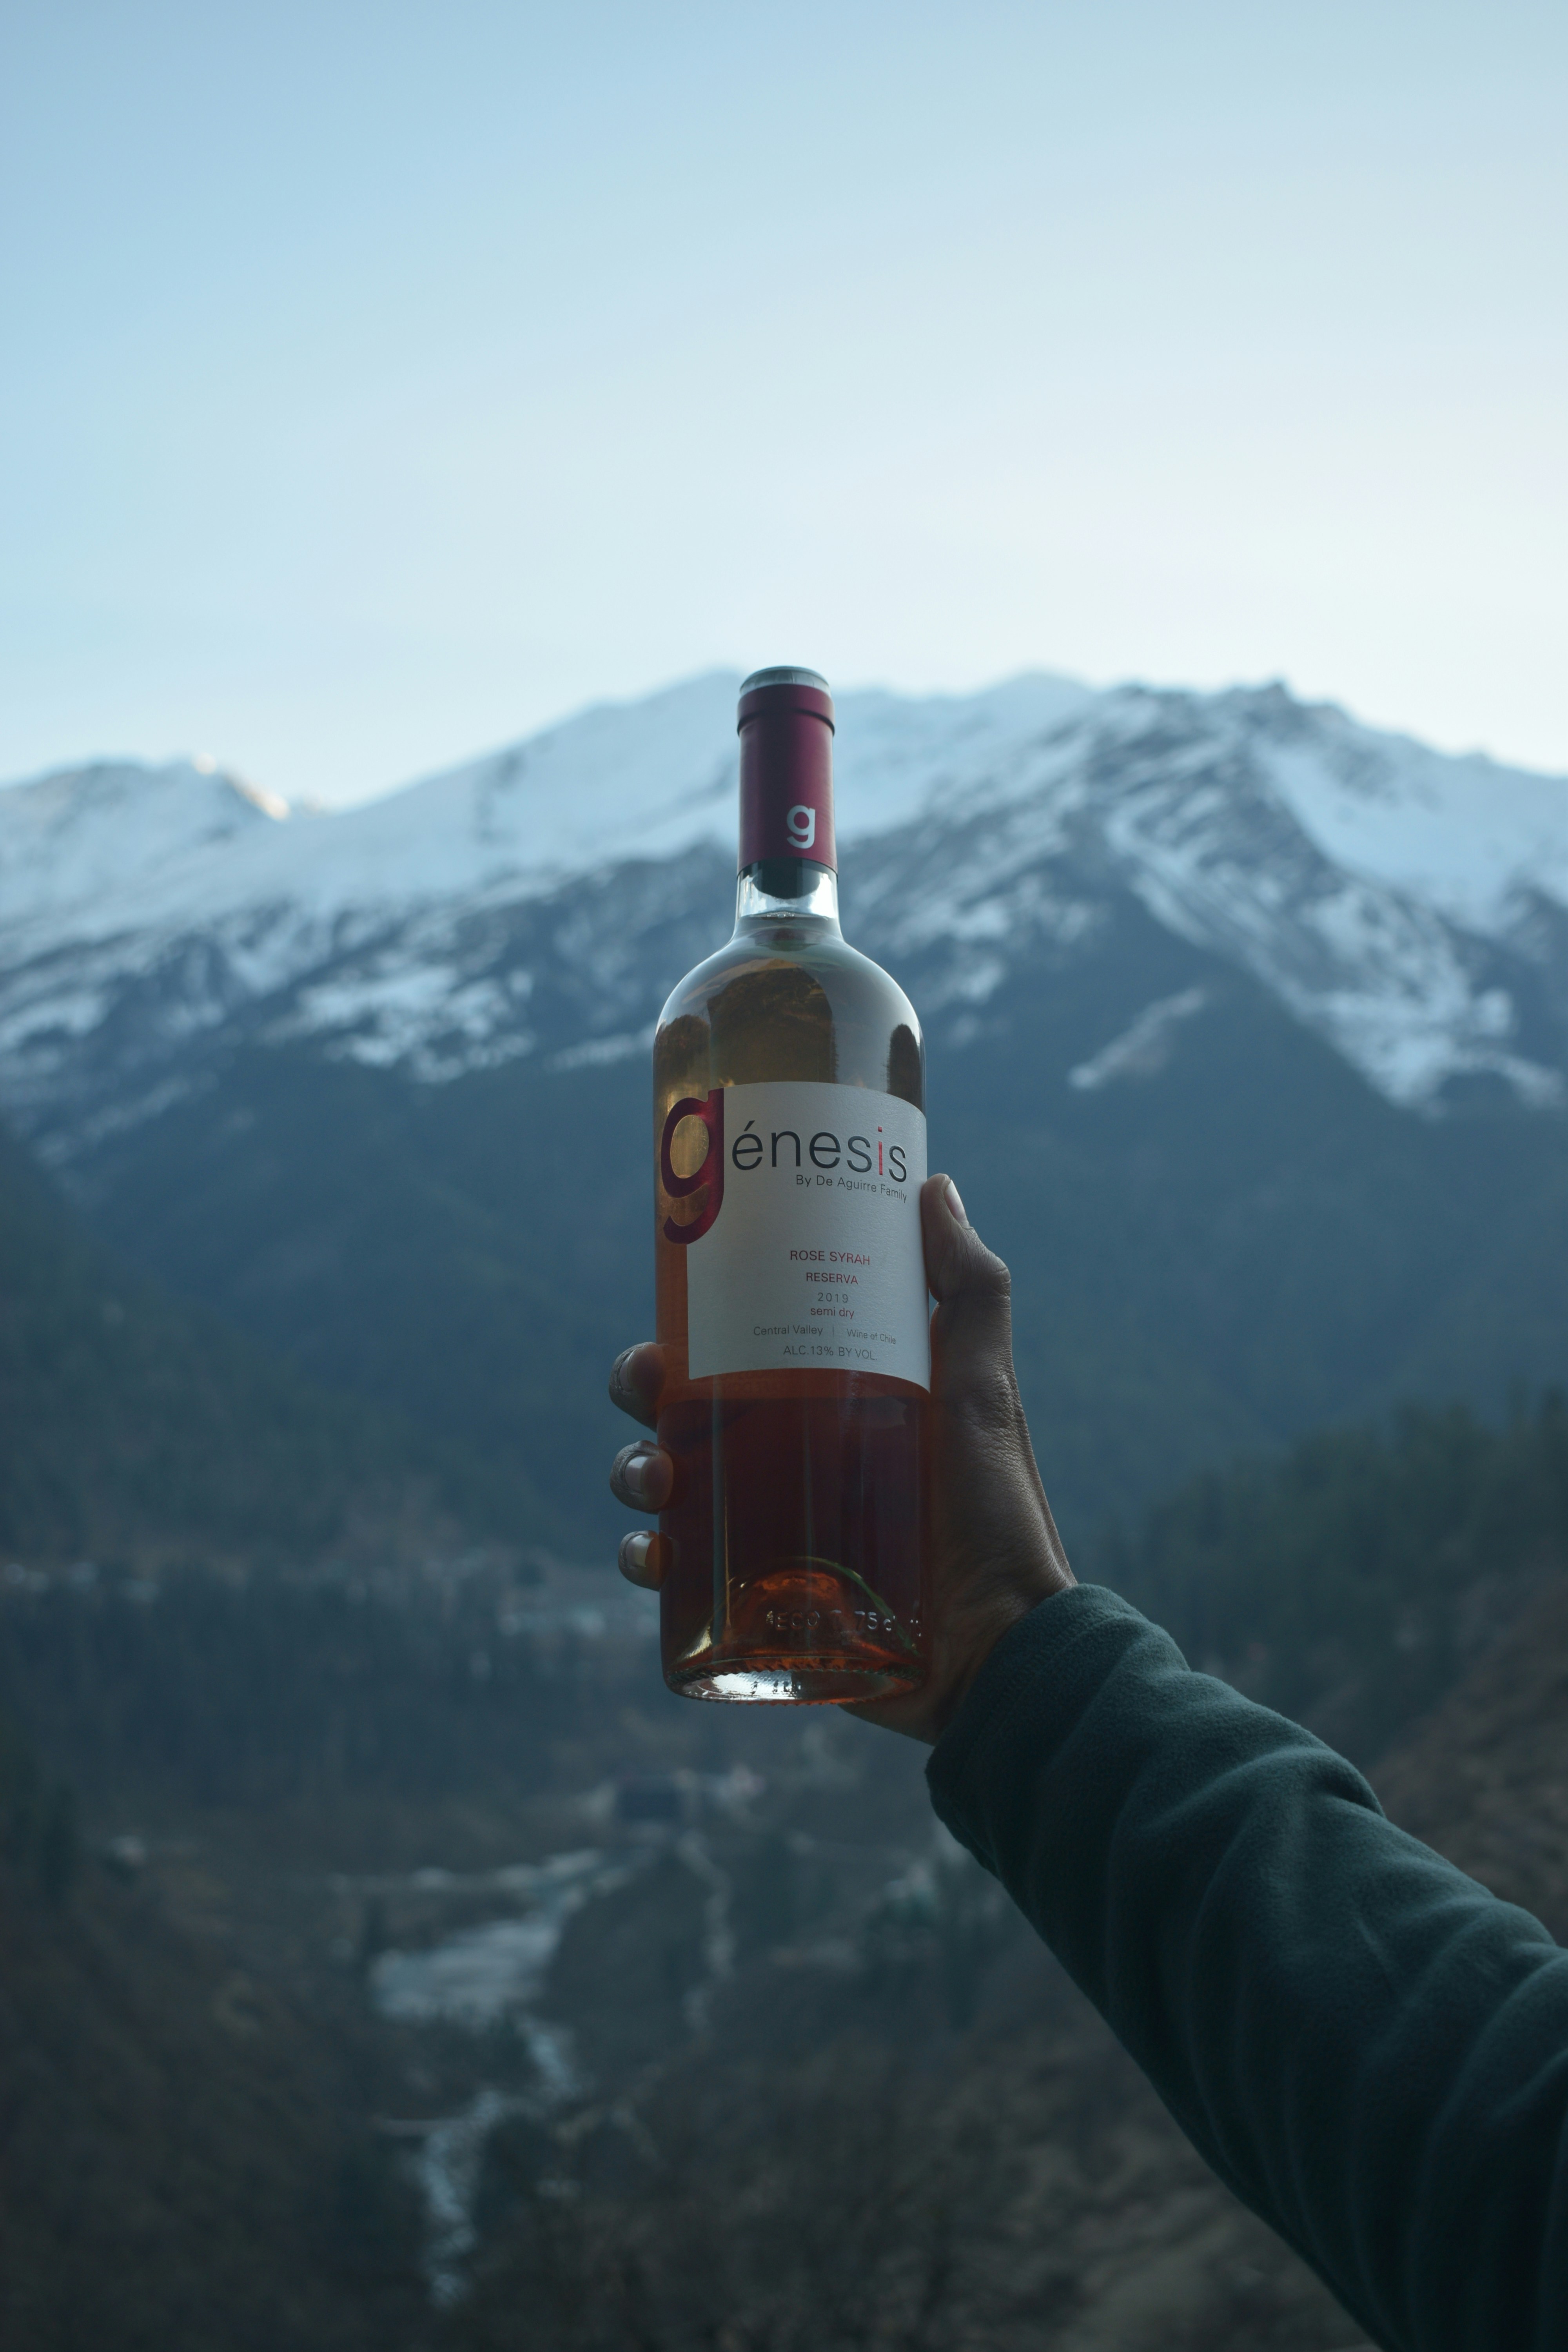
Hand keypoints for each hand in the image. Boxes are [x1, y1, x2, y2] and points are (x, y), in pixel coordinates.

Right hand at [607, 1174, 1073, 1743]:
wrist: (1007, 1648)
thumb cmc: (1002, 1515)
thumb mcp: (986, 1392)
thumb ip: (972, 1293)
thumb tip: (936, 1186)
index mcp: (826, 1406)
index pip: (735, 1350)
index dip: (685, 1327)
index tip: (667, 1308)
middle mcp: (786, 1465)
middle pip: (680, 1413)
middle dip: (640, 1392)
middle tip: (644, 1385)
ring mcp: (767, 1536)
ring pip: (664, 1489)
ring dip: (631, 1474)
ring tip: (649, 1483)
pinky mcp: (760, 1606)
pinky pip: (679, 1580)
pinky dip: (646, 1562)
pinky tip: (649, 1556)